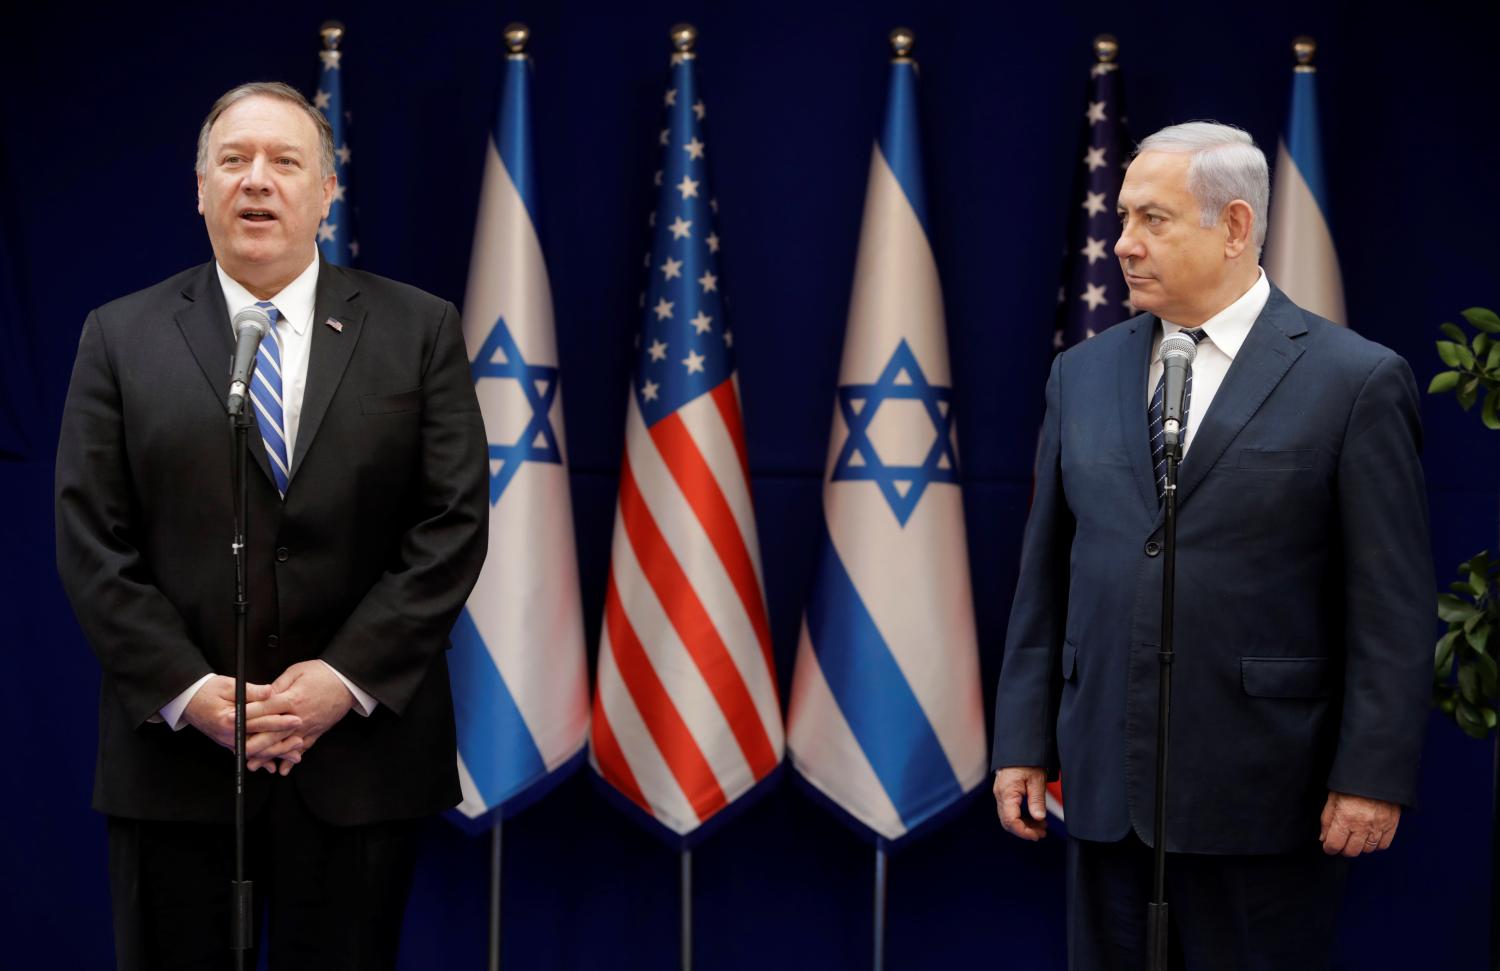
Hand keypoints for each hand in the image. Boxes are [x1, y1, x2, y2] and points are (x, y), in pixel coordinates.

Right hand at [180, 674, 302, 762]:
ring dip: (274, 754)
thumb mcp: (229, 685)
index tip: (296, 719)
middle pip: (259, 742)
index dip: (279, 721)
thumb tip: (271, 692)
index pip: (259, 721)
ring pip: (255, 751)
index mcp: (229, 719)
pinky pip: (246, 753)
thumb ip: (251, 691)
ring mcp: (227, 741)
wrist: (187, 700)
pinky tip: (272, 765)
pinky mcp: (227, 743)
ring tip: (294, 755)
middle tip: (300, 740)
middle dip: (281, 743)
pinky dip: (259, 759)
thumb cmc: (208, 690)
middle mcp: (228, 735)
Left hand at [243, 661, 355, 773]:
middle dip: (252, 744)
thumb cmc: (322, 673)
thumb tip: (262, 696)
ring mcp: (308, 727)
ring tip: (253, 764)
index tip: (232, 722)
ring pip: (284, 746)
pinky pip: (302, 749)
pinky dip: (292, 760)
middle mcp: (299, 717)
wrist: (348, 682)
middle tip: (236, 751)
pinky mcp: (316, 732)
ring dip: (268, 757)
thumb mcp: (296, 671)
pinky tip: (282, 769)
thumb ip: (278, 686)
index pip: (264, 710)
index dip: (246, 716)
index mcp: (292, 699)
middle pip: (271, 734)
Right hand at [993, 767, 1048, 840]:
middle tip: (1042, 833)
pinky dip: (1021, 817)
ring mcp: (1001, 794)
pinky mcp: (1004, 793)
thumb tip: (1039, 818)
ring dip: (1024, 825)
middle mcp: (1000, 795)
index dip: (1024, 831)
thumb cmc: (1028, 760)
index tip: (1037, 835)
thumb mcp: (1037, 780)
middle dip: (1025, 830)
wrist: (1019, 747)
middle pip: (1008, 822)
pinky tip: (1034, 817)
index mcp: (1007, 793)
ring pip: (1008, 817)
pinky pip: (1010, 810)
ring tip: (1042, 826)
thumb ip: (1037, 800)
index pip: (1011, 820)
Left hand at [1319, 791, 1400, 856]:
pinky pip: (1383, 845)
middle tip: (1342, 841)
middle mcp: (1362, 826)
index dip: (1329, 848)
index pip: (1334, 845)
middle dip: (1343, 848)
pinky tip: (1370, 836)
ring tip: (1356, 837)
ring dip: (1360, 846)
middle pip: (1351, 851)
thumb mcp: (1333, 798)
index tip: (1328, 846)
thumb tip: (1324, 838)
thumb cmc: (1351, 783)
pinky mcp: (1391, 825)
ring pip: (1367, 850)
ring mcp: (1378, 827)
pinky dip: (1376, 844)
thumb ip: (1327, 820)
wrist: (1376, 774)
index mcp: (1344, 818)